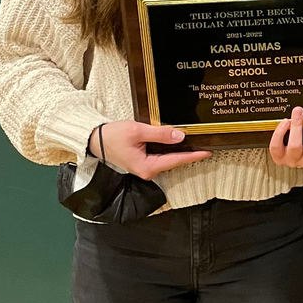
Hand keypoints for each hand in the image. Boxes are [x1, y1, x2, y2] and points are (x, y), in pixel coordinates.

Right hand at [88, 120, 210, 179]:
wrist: (94, 140)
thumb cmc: (113, 136)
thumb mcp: (138, 131)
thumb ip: (160, 133)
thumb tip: (180, 135)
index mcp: (147, 167)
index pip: (176, 160)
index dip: (193, 156)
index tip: (208, 152)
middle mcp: (148, 171)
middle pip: (174, 161)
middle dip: (190, 154)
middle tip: (207, 145)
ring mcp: (145, 167)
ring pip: (168, 159)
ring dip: (181, 151)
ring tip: (197, 143)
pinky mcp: (143, 162)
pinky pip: (161, 156)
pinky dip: (171, 150)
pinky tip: (179, 142)